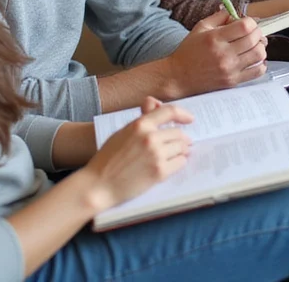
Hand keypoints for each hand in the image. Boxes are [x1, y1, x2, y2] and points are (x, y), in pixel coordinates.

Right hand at [83, 97, 192, 212]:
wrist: (98, 185)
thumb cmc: (108, 158)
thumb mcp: (123, 132)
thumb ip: (142, 118)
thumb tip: (155, 102)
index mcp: (140, 125)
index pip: (169, 112)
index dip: (183, 114)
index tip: (190, 119)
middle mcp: (150, 138)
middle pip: (179, 133)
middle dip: (181, 139)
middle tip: (179, 145)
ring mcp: (156, 155)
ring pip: (182, 148)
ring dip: (181, 151)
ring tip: (174, 155)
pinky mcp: (160, 172)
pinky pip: (181, 162)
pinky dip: (179, 163)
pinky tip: (171, 165)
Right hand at [164, 10, 266, 95]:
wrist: (178, 77)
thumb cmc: (189, 51)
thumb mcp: (200, 28)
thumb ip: (219, 17)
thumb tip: (236, 13)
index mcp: (215, 38)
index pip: (245, 26)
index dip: (251, 22)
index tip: (247, 23)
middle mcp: (224, 54)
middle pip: (254, 39)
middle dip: (257, 33)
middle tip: (252, 33)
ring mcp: (229, 69)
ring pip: (259, 54)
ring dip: (260, 47)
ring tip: (253, 46)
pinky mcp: (233, 81)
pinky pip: (258, 71)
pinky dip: (261, 64)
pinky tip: (253, 60)